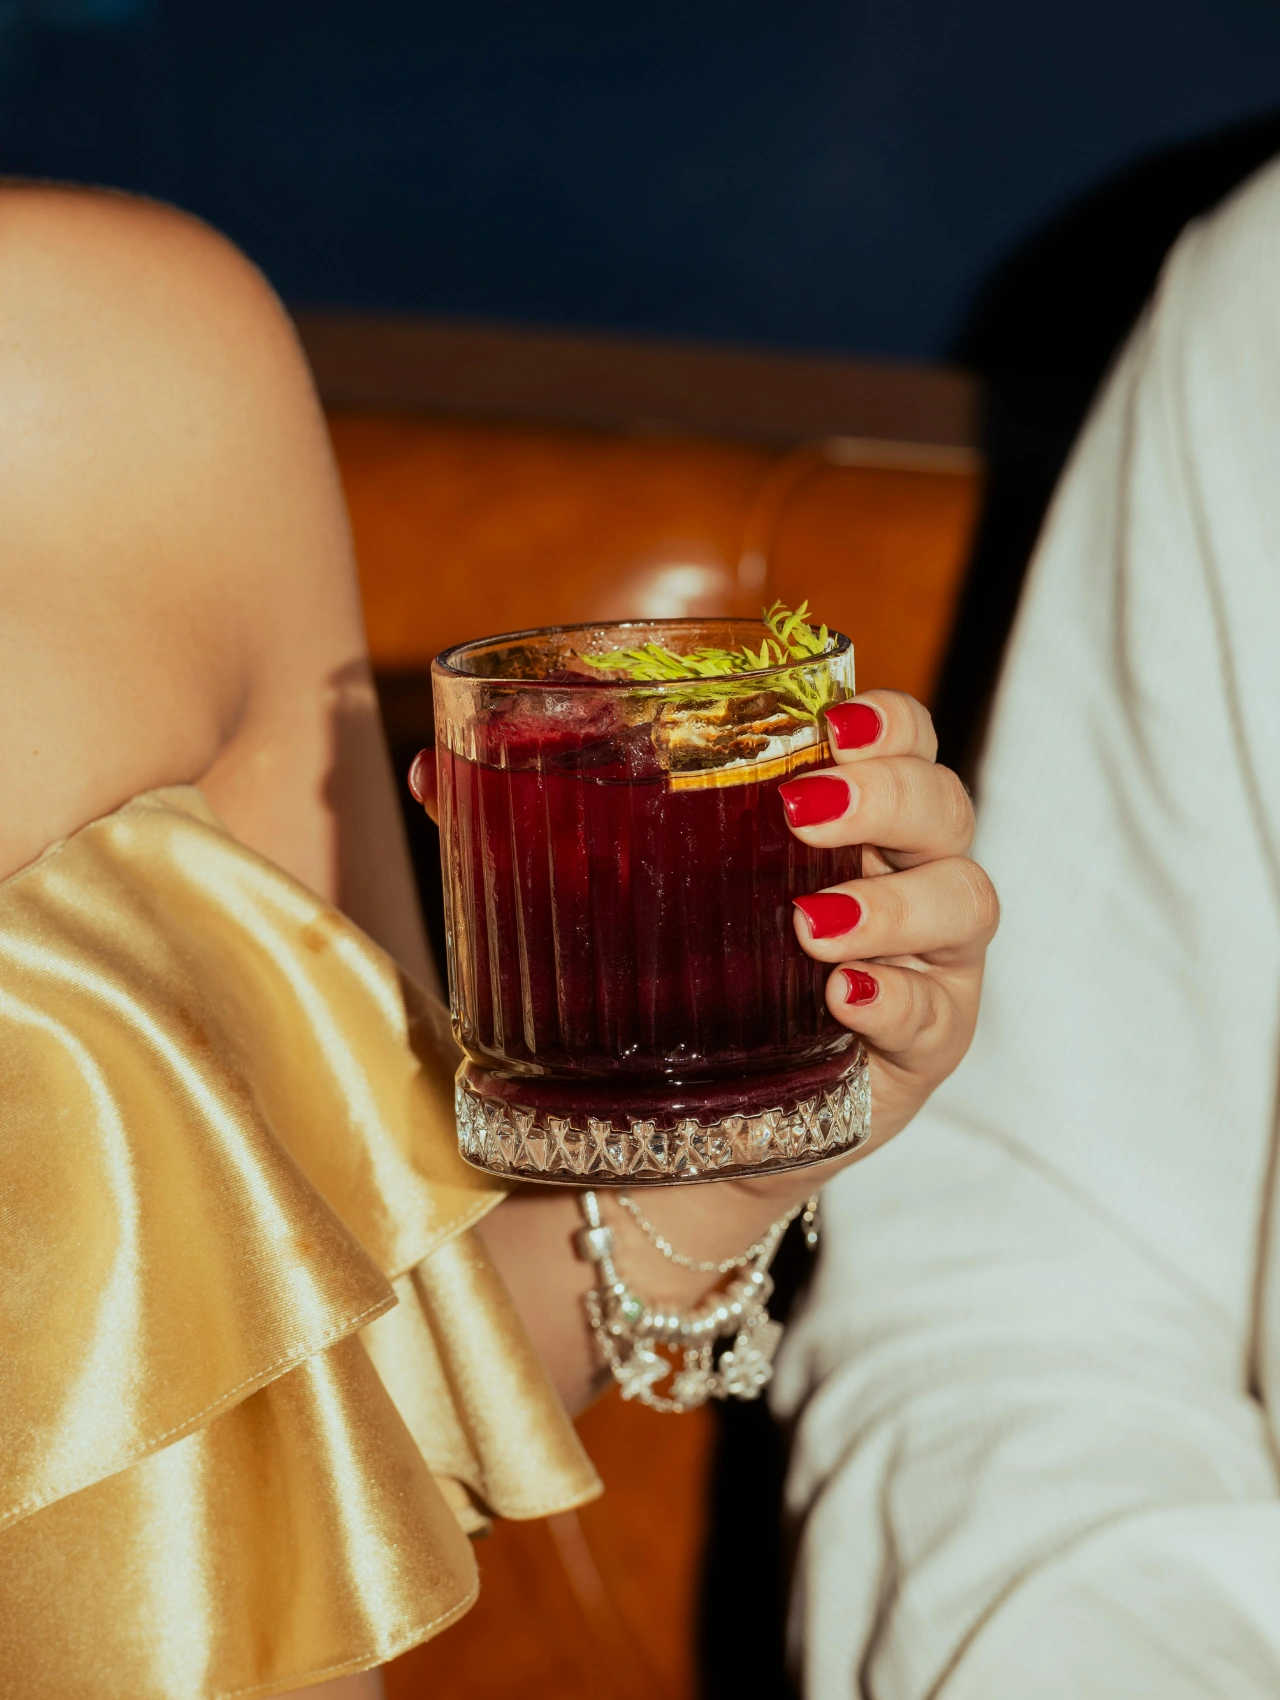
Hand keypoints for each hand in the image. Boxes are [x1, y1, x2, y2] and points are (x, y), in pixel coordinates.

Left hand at [556, 689, 995, 1300]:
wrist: (657, 1139)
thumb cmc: (642, 991)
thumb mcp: (592, 903)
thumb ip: (520, 830)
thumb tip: (426, 764)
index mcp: (839, 822)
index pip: (902, 738)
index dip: (885, 719)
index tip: (823, 720)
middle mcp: (898, 880)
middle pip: (945, 807)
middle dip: (892, 794)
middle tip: (802, 809)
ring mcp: (922, 969)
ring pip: (963, 902)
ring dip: (892, 903)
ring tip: (806, 923)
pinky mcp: (917, 1055)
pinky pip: (937, 1016)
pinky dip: (896, 999)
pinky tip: (837, 998)